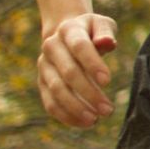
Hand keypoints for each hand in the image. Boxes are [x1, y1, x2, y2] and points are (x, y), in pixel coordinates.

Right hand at [38, 12, 116, 127]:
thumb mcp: (101, 25)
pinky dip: (66, 116)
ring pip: (57, 90)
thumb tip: (107, 43)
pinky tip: (85, 123)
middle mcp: (51, 47)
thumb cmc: (91, 31)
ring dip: (76, 108)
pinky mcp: (42, 83)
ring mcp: (44, 66)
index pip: (79, 47)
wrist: (66, 34)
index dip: (92, 64)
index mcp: (68, 30)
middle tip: (107, 109)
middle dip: (89, 93)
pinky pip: (50, 103)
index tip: (107, 81)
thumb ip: (105, 33)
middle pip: (68, 72)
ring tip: (96, 119)